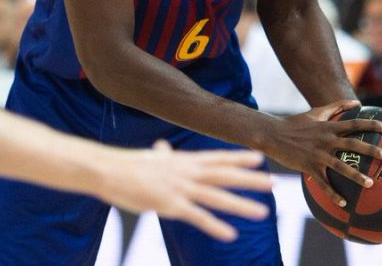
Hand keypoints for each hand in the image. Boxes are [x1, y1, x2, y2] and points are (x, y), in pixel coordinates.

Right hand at [97, 140, 272, 241]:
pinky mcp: (170, 205)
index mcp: (182, 160)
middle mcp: (186, 172)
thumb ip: (162, 155)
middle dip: (250, 180)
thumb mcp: (149, 158)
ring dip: (241, 204)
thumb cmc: (126, 165)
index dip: (238, 159)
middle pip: (224, 175)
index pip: (216, 158)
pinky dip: (215, 226)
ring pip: (217, 196)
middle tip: (274, 183)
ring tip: (263, 212)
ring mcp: (180, 188)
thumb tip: (162, 147)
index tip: (259, 159)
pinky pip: (197, 217)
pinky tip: (230, 235)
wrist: (108, 170)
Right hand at [263, 99, 381, 207]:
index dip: (371, 125)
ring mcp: (317, 154)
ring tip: (370, 184)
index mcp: (328, 127)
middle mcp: (325, 140)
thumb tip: (356, 102)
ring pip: (340, 166)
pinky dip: (333, 194)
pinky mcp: (308, 166)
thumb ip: (336, 107)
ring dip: (356, 175)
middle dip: (370, 150)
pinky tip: (344, 204)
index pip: (354, 124)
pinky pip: (323, 183)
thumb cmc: (295, 123)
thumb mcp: (315, 112)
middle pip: (352, 144)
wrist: (272, 134)